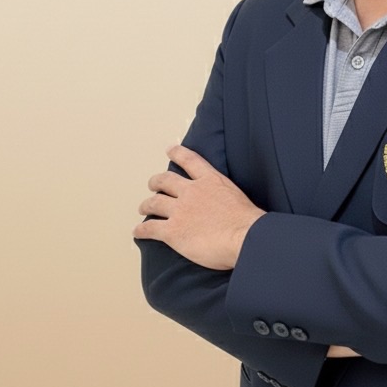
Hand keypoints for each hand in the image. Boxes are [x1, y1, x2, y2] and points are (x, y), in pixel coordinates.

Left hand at [133, 145, 264, 269]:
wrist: (245, 236)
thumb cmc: (248, 223)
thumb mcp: (238, 198)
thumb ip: (225, 197)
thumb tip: (226, 209)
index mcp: (211, 181)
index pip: (190, 160)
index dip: (177, 153)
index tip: (170, 149)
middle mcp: (192, 192)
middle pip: (166, 180)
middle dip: (156, 182)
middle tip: (153, 184)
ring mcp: (180, 211)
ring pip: (154, 202)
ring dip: (146, 205)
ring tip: (143, 207)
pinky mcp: (173, 231)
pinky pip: (150, 228)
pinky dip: (141, 230)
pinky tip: (137, 232)